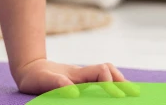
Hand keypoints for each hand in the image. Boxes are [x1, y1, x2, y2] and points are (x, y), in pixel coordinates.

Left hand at [12, 59, 139, 97]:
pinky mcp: (80, 83)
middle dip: (123, 81)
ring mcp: (83, 78)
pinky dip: (112, 86)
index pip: (101, 73)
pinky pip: (100, 81)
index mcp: (77, 74)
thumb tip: (74, 93)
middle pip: (108, 70)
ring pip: (106, 74)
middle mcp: (83, 74)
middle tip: (136, 94)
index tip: (117, 96)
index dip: (111, 83)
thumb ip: (56, 83)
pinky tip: (118, 95)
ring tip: (133, 93)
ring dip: (120, 82)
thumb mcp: (41, 81)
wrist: (28, 69)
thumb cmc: (35, 77)